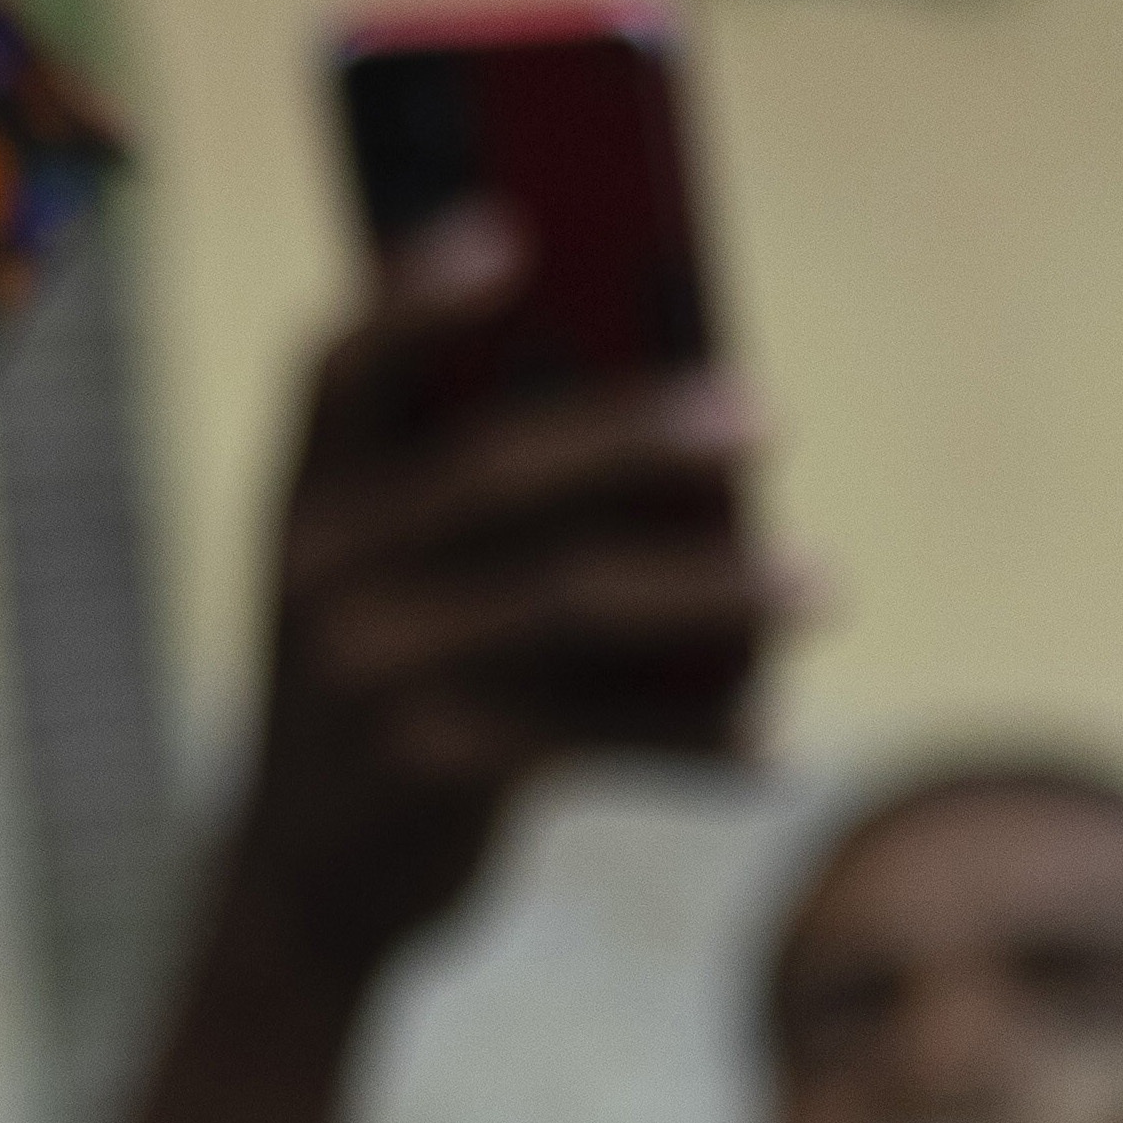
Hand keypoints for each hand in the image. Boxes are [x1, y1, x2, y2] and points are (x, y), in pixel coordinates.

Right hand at [221, 215, 797, 982]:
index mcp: (303, 498)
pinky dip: (697, 733)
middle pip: (495, 472)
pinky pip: (595, 730)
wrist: (301, 890)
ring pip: (571, 601)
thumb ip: (475, 491)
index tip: (512, 232)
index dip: (415, 295)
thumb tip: (682, 402)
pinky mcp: (428, 772)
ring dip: (716, 590)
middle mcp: (318, 573)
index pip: (343, 366)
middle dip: (637, 434)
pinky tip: (773, 735)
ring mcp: (365, 675)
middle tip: (765, 416)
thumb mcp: (386, 582)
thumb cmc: (383, 694)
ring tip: (821, 588)